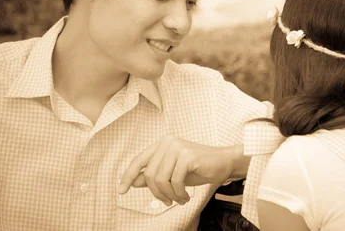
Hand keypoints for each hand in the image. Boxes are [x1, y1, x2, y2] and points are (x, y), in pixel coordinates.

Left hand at [117, 136, 238, 205]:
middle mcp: (168, 142)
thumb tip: (134, 181)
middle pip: (149, 174)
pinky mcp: (188, 156)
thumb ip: (154, 174)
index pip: (138, 160)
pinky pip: (175, 181)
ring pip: (161, 180)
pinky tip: (186, 197)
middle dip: (157, 193)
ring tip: (179, 199)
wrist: (223, 163)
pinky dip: (179, 194)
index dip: (128, 176)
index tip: (121, 191)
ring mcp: (178, 147)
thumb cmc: (198, 168)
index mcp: (162, 144)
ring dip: (169, 195)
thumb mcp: (172, 173)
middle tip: (168, 202)